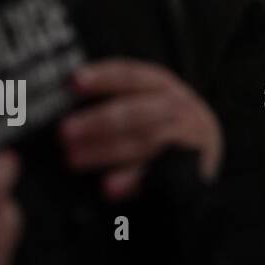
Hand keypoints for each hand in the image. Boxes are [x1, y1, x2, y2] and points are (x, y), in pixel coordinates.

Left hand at [60, 59, 222, 200]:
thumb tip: (65, 107)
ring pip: (145, 140)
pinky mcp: (191, 163)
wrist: (200, 158)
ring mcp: (188, 133)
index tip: (73, 82)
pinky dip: (131, 179)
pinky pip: (157, 171)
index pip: (131, 76)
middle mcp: (178, 105)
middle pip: (137, 110)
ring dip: (106, 151)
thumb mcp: (146, 106)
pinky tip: (108, 189)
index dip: (103, 77)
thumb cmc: (161, 129)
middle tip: (65, 132)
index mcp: (162, 86)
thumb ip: (116, 103)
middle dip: (99, 120)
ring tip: (74, 160)